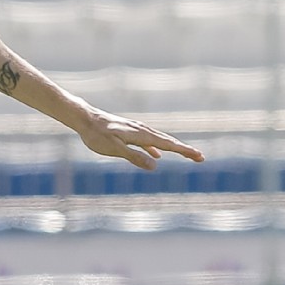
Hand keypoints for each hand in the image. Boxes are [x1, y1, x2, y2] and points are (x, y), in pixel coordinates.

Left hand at [77, 107, 203, 170]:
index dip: (184, 151)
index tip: (199, 156)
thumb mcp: (115, 149)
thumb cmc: (97, 135)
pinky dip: (157, 147)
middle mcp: (142, 130)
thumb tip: (155, 166)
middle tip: (200, 157)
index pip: (168, 145)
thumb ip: (134, 157)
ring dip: (173, 147)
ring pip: (160, 140)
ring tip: (185, 154)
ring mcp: (136, 130)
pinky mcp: (129, 131)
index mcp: (141, 135)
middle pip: (168, 141)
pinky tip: (157, 155)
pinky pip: (148, 141)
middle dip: (184, 149)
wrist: (85, 118)